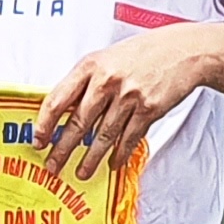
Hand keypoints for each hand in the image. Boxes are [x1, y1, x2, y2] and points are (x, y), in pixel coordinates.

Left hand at [34, 25, 221, 178]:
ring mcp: (129, 96)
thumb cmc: (143, 53)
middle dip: (63, 149)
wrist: (184, 51)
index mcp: (90, 65)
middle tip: (52, 166)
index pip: (58, 98)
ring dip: (90, 159)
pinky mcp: (149, 109)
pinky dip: (119, 154)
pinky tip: (112, 164)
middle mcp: (107, 80)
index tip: (38, 140)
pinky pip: (128, 138)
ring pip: (102, 136)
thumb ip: (86, 81)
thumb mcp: (107, 58)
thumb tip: (64, 111)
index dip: (45, 123)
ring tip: (80, 172)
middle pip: (78, 122)